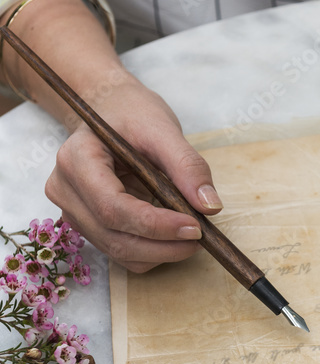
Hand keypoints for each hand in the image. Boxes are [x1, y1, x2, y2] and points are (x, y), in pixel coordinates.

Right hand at [45, 78, 222, 271]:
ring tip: (191, 236)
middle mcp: (65, 190)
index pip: (113, 206)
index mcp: (76, 159)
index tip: (194, 227)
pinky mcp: (87, 225)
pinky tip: (172, 236)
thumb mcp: (162, 129)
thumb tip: (210, 206)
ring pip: (118, 251)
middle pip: (114, 236)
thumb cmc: (131, 114)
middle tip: (201, 237)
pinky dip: (151, 252)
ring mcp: (73, 211)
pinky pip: (121, 252)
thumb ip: (188, 165)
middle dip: (162, 245)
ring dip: (160, 252)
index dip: (155, 225)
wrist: (111, 111)